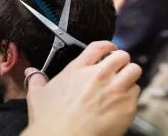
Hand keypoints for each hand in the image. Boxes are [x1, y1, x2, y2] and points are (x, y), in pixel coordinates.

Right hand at [22, 41, 141, 135]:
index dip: (108, 46)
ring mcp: (114, 89)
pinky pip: (136, 92)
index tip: (110, 50)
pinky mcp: (126, 105)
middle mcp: (98, 74)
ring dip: (130, 76)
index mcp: (78, 68)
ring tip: (124, 83)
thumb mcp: (37, 96)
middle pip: (122, 55)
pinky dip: (131, 96)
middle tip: (118, 68)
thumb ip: (36, 80)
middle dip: (121, 61)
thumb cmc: (50, 120)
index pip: (100, 46)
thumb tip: (31, 72)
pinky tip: (122, 102)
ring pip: (134, 70)